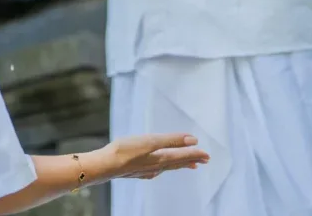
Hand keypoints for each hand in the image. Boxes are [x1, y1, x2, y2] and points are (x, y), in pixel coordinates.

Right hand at [90, 133, 209, 180]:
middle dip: (191, 160)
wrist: (105, 165)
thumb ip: (172, 140)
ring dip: (180, 164)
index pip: (183, 156)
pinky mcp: (137, 170)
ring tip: (188, 164)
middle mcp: (156, 167)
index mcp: (161, 159)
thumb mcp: (151, 142)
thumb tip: (193, 141)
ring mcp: (146, 170)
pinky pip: (157, 169)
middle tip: (203, 160)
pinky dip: (165, 167)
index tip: (207, 155)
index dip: (195, 154)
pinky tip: (160, 168)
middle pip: (177, 163)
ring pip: (168, 167)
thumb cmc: (126, 151)